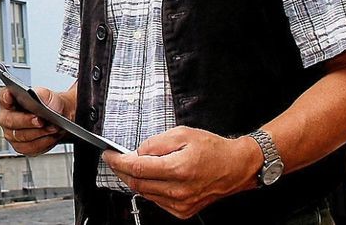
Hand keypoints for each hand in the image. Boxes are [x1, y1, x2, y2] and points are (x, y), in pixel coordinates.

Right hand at [0, 86, 74, 155]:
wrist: (59, 119)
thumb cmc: (51, 105)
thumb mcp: (51, 97)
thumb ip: (44, 95)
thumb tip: (39, 99)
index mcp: (10, 98)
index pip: (3, 97)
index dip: (5, 98)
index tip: (10, 97)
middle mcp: (7, 116)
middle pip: (9, 120)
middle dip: (26, 121)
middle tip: (40, 121)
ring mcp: (11, 133)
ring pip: (19, 136)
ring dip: (39, 133)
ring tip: (52, 128)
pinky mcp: (20, 146)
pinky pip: (28, 148)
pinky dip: (42, 143)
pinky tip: (50, 137)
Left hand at [102, 126, 259, 219]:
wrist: (236, 167)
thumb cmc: (213, 149)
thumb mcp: (182, 134)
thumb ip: (156, 143)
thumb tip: (137, 152)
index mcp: (178, 169)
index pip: (136, 167)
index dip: (118, 161)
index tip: (109, 155)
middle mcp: (178, 190)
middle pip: (137, 182)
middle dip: (122, 170)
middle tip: (115, 159)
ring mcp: (180, 203)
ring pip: (144, 193)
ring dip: (135, 179)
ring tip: (134, 165)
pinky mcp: (183, 210)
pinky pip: (156, 200)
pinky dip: (149, 189)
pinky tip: (152, 177)